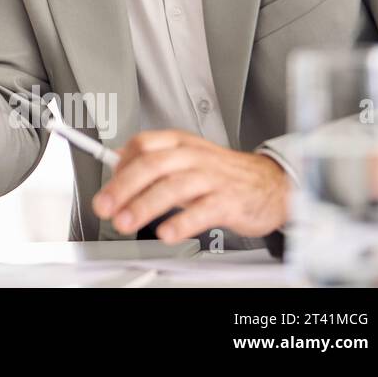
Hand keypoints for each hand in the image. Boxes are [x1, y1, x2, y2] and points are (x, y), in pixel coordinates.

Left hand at [92, 130, 291, 241]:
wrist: (272, 185)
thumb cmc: (224, 173)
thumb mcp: (187, 159)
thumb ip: (153, 161)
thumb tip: (116, 163)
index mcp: (181, 143)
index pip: (142, 144)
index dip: (119, 165)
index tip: (105, 186)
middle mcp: (194, 156)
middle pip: (152, 165)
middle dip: (123, 187)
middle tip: (105, 207)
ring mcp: (212, 178)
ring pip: (173, 187)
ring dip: (144, 206)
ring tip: (126, 223)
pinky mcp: (229, 201)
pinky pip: (202, 211)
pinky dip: (182, 223)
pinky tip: (166, 233)